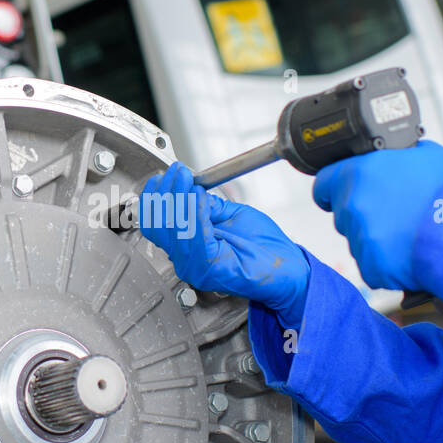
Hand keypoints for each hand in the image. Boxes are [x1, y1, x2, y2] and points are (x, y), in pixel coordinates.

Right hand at [140, 162, 309, 327]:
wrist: (288, 269)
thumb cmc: (265, 248)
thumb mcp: (230, 216)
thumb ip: (208, 206)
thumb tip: (191, 188)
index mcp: (188, 250)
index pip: (156, 224)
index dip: (155, 197)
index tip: (164, 175)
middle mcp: (187, 261)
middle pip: (160, 225)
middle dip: (168, 192)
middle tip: (179, 172)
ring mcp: (196, 268)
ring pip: (175, 229)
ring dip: (180, 199)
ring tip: (188, 181)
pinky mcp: (209, 269)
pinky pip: (195, 237)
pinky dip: (196, 213)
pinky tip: (201, 198)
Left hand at [312, 140, 442, 290]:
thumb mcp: (423, 155)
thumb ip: (394, 159)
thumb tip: (393, 160)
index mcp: (359, 173)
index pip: (323, 184)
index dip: (332, 190)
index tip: (337, 195)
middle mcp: (353, 205)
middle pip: (344, 214)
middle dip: (363, 216)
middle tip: (394, 216)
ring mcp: (360, 238)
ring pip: (359, 242)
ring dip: (376, 240)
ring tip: (409, 234)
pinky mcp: (372, 267)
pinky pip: (373, 267)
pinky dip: (387, 264)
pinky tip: (410, 253)